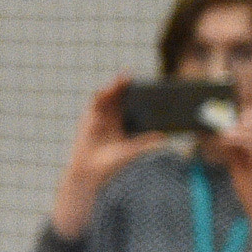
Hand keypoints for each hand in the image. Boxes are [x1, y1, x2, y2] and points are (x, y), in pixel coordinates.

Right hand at [52, 74, 169, 238]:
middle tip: (134, 77)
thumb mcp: (134, 152)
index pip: (131, 108)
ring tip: (122, 78)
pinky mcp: (88, 123)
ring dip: (114, 89)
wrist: (92, 175)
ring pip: (108, 101)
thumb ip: (146, 143)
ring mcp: (98, 122)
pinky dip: (99, 98)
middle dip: (126, 88)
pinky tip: (105, 91)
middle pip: (120, 100)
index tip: (147, 87)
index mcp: (122, 128)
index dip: (137, 97)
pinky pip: (93, 107)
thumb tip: (164, 137)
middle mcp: (110, 123)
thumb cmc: (112, 167)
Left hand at [214, 102, 251, 207]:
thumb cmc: (246, 179)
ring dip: (241, 130)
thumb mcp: (236, 155)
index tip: (236, 115)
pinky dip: (240, 139)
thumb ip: (232, 141)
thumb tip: (220, 127)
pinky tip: (227, 141)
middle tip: (229, 127)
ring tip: (225, 136)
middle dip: (248, 119)